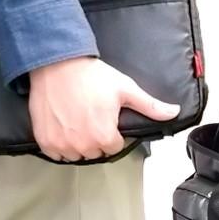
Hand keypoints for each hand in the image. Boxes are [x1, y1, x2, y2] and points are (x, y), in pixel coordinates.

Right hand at [29, 57, 179, 161]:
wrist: (58, 65)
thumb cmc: (92, 76)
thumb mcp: (126, 89)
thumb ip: (150, 106)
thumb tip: (173, 112)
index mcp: (105, 136)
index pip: (115, 147)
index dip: (113, 132)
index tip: (107, 118)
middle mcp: (83, 145)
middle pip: (96, 152)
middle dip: (97, 138)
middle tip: (92, 116)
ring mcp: (62, 144)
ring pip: (76, 154)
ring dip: (78, 143)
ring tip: (78, 120)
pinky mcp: (44, 140)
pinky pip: (56, 153)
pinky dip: (60, 144)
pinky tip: (64, 126)